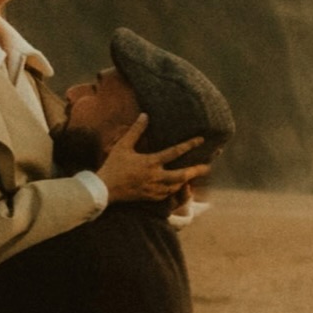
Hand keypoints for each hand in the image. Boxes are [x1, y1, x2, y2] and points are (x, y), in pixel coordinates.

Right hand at [96, 116, 210, 202]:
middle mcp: (155, 177)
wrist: (105, 189)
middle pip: (182, 175)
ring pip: (176, 186)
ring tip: (193, 175)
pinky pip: (168, 195)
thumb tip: (145, 115)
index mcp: (150, 162)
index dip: (189, 145)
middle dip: (196, 171)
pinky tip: (177, 186)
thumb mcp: (123, 146)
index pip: (174, 152)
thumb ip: (136, 130)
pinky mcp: (150, 197)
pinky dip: (175, 190)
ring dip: (186, 181)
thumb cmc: (113, 166)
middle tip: (207, 167)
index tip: (201, 140)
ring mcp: (154, 189)